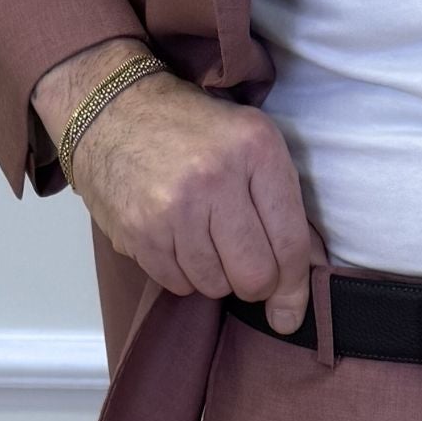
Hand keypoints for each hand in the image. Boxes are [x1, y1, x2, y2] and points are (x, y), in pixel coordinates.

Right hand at [32, 38, 325, 331]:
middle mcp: (215, 178)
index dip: (295, 289)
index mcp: (255, 150)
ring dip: (215, 275)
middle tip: (242, 264)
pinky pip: (178, 284)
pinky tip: (176, 238)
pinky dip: (182, 273)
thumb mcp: (251, 143)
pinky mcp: (140, 231)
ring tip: (202, 236)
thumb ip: (286, 205)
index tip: (290, 312)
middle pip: (254, 277)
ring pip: (215, 286)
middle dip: (254, 284)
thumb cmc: (192, 130)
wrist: (111, 108)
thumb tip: (310, 272)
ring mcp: (173, 208)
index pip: (290, 244)